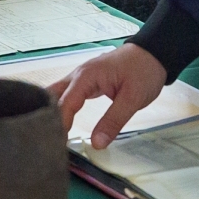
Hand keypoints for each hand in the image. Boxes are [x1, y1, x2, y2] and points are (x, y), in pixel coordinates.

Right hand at [50, 44, 167, 149]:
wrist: (153, 53)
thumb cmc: (143, 71)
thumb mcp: (132, 98)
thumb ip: (114, 121)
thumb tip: (97, 144)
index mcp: (86, 77)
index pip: (64, 104)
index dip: (59, 125)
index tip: (56, 145)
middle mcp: (77, 76)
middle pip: (51, 96)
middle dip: (45, 116)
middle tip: (45, 140)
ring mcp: (80, 78)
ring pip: (56, 95)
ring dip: (51, 112)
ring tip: (48, 135)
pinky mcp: (86, 83)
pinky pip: (67, 96)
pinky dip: (60, 109)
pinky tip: (59, 123)